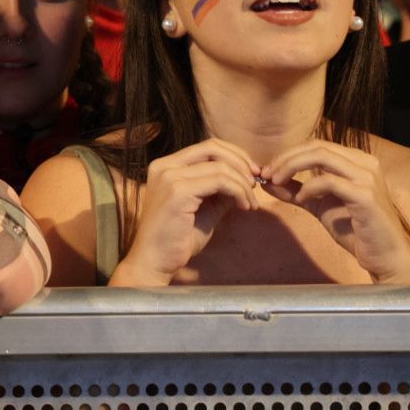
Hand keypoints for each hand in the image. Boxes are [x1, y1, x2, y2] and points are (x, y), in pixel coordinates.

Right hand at [110, 139, 259, 286]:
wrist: (154, 262)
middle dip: (241, 163)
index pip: (207, 147)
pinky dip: (238, 191)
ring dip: (243, 184)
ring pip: (220, 166)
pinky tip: (243, 207)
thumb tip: (245, 181)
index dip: (234, 156)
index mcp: (167, 166)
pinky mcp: (178, 192)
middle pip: (213, 148)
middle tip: (255, 184)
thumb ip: (220, 192)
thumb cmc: (176, 240)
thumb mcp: (204, 210)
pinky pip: (219, 181)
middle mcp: (165, 166)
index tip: (251, 175)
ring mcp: (170, 177)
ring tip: (250, 203)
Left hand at [262, 140, 409, 283]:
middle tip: (266, 174)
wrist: (385, 257)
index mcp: (357, 161)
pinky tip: (301, 198)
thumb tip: (267, 181)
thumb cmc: (356, 230)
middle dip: (286, 158)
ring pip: (322, 156)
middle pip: (317, 146)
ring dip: (292, 166)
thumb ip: (296, 191)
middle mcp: (365, 163)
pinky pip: (329, 181)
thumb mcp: (320, 205)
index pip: (316, 145)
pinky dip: (309, 187)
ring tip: (276, 181)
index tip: (267, 171)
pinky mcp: (366, 196)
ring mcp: (368, 177)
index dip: (288, 154)